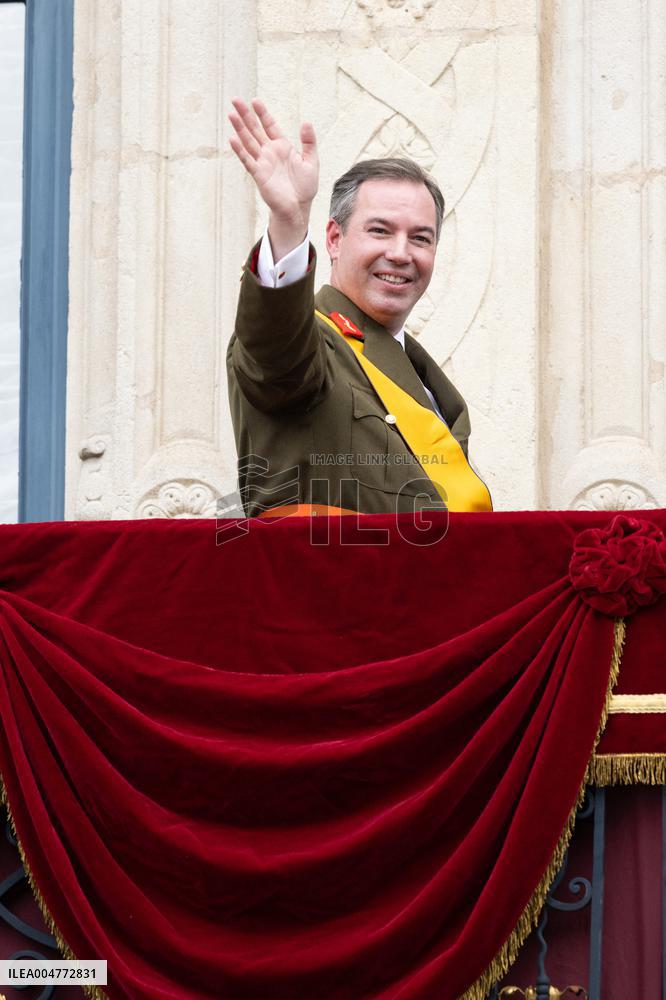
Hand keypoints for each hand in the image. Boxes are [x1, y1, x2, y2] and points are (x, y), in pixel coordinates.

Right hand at [229, 98, 318, 255]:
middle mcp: (270, 152)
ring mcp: (263, 162)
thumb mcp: (311, 161)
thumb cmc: (305, 187)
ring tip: (231, 114)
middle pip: (255, 130)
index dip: (262, 113)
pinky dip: (240, 150)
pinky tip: (233, 139)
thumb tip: (306, 122)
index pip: (270, 125)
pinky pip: (248, 160)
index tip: (255, 101)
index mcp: (282, 146)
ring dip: (240, 129)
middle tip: (235, 100)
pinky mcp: (259, 174)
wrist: (298, 207)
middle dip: (246, 115)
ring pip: (249, 142)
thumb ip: (309, 142)